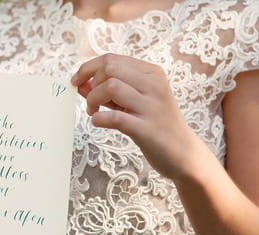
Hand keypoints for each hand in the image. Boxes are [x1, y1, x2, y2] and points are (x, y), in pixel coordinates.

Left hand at [71, 53, 203, 180]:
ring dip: (93, 100)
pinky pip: (115, 117)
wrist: (182, 152)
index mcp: (151, 73)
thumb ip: (108, 90)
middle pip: (110, 68)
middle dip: (92, 84)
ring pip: (111, 87)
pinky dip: (99, 119)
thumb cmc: (153, 124)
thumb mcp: (133, 101)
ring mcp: (151, 106)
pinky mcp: (146, 129)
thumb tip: (80, 83)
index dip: (87, 68)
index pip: (112, 59)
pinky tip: (99, 122)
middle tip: (91, 102)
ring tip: (94, 112)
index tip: (76, 81)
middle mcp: (154, 85)